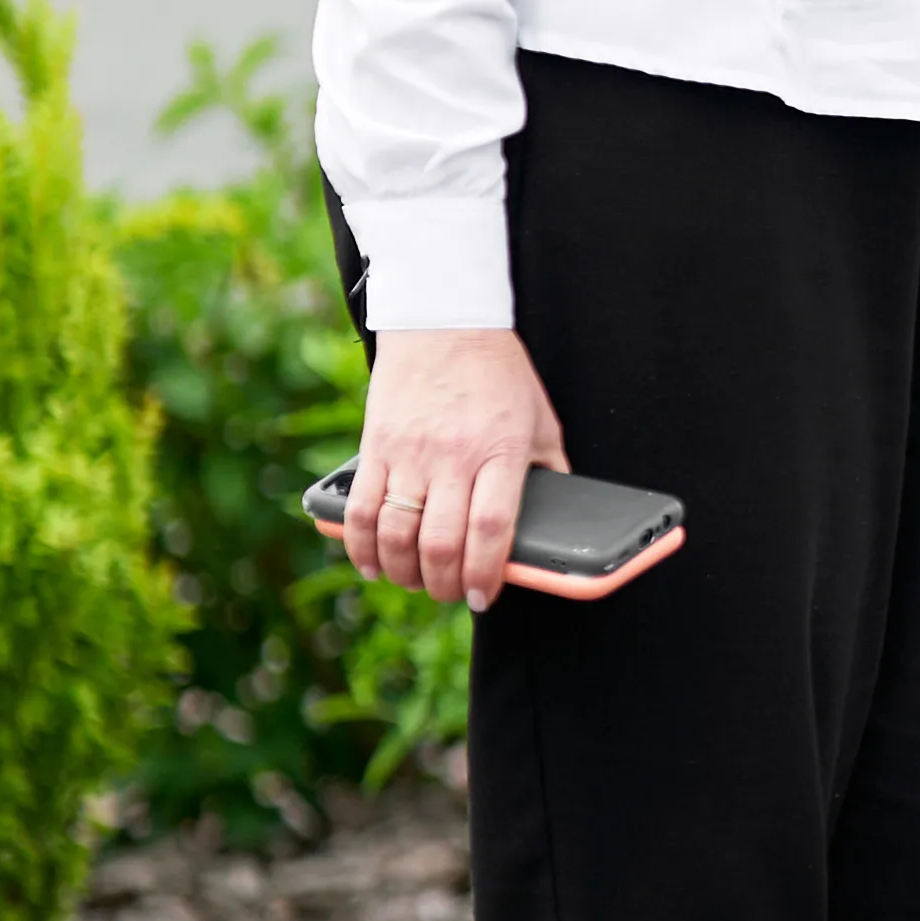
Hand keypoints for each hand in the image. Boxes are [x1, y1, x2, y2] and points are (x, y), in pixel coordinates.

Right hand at [341, 327, 568, 610]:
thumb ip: (548, 472)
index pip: (491, 530)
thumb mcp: (541, 422)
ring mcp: (408, 453)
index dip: (484, 574)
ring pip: (396, 533)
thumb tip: (560, 521)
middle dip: (443, 583)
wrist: (445, 323)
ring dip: (402, 572)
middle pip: (440, 543)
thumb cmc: (500, 376)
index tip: (482, 597)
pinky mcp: (375, 446)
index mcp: (500, 452)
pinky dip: (361, 546)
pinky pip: (360, 509)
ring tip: (415, 581)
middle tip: (450, 593)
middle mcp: (452, 457)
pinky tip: (372, 562)